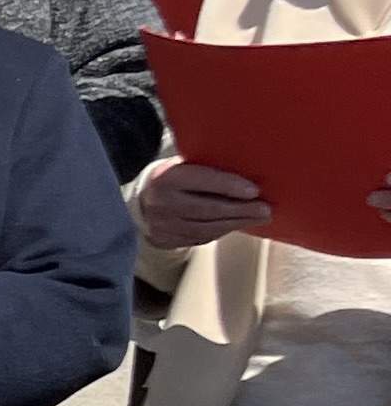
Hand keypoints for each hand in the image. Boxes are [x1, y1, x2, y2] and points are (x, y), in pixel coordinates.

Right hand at [139, 160, 271, 251]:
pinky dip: (222, 231)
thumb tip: (247, 173)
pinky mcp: (167, 240)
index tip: (254, 191)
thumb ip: (207, 169)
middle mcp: (163, 202)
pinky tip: (236, 225)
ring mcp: (164, 224)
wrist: (141, 204)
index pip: (202, 181)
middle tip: (265, 209)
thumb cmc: (173, 180)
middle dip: (240, 210)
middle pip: (208, 208)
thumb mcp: (183, 166)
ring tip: (259, 218)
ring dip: (237, 223)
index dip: (229, 186)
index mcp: (168, 177)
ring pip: (207, 227)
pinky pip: (201, 237)